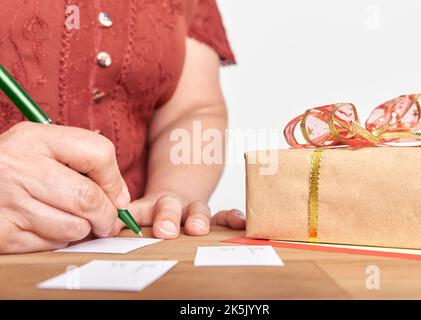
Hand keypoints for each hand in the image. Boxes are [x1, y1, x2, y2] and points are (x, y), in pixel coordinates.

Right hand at [0, 122, 129, 253]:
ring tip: (68, 218)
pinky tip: (44, 225)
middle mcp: (19, 168)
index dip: (115, 180)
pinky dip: (58, 240)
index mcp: (35, 139)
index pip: (98, 153)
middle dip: (106, 215)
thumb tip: (121, 200)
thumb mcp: (44, 147)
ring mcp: (8, 202)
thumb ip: (86, 162)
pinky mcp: (3, 233)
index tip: (117, 195)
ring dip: (81, 229)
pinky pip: (52, 244)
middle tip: (106, 220)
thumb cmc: (16, 167)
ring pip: (74, 228)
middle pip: (88, 198)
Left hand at [109, 191, 245, 238]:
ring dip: (197, 218)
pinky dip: (231, 217)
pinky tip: (240, 222)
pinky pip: (223, 215)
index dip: (129, 216)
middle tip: (164, 230)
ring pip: (196, 209)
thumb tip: (96, 228)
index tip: (117, 224)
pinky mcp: (213, 215)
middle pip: (168, 207)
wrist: (179, 188)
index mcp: (150, 207)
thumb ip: (124, 218)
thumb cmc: (157, 208)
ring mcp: (193, 209)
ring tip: (197, 229)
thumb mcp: (139, 211)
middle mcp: (172, 206)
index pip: (137, 209)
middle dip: (167, 217)